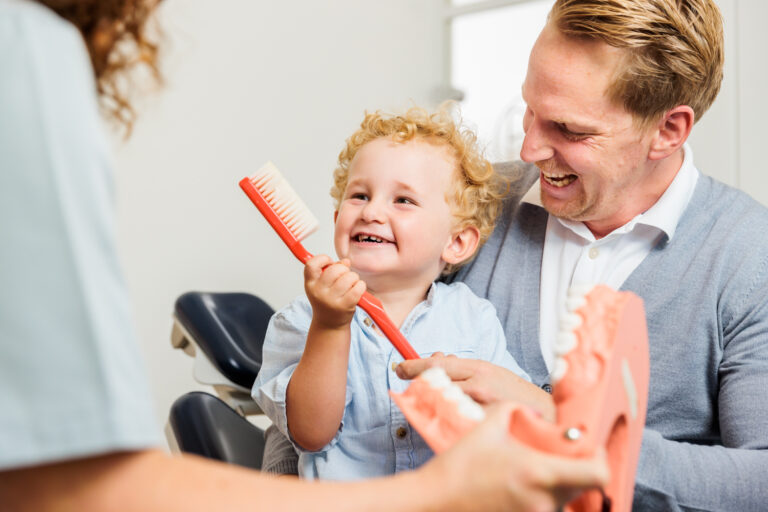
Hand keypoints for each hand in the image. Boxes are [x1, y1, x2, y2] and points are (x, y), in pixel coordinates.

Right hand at [304, 254, 365, 329]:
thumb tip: (346, 261)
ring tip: (351, 284)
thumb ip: (331, 270)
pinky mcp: (345, 306)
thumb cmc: (327, 302)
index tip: (330, 263)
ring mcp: (331, 300)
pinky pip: (358, 287)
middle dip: (344, 269)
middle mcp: (318, 292)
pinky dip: (360, 286)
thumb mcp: (322, 286)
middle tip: (344, 276)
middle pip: (335, 269)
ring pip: (349, 277)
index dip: (323, 259)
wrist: (329, 325)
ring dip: (354, 278)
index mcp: (310, 284)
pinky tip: (357, 289)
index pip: (311, 264)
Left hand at [396, 353, 554, 419]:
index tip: (399, 367)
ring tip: (430, 400)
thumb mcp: (490, 372)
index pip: (438, 364)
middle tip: (405, 379)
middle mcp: (478, 384)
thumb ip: (463, 368)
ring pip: (442, 401)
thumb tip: (436, 358)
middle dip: (417, 380)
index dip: (414, 365)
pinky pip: (455, 422)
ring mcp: (480, 406)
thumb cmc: (512, 392)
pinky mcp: (482, 424)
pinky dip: (447, 418)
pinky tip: (447, 418)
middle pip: (435, 380)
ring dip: (431, 399)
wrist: (545, 413)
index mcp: (479, 368)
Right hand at [421, 402, 608, 511]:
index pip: (597, 474)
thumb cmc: (458, 467)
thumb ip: (514, 411)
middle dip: (572, 471)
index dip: (599, 460)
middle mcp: (543, 501)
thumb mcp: (487, 428)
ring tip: (523, 475)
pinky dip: (536, 500)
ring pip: (561, 501)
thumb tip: (531, 412)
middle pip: (581, 488)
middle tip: (552, 458)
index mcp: (538, 473)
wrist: (434, 502)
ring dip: (551, 487)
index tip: (590, 449)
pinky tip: (514, 490)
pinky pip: (542, 511)